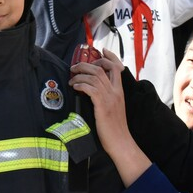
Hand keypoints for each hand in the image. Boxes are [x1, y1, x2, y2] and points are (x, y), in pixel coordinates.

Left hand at [69, 49, 149, 185]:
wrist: (121, 142)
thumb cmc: (115, 128)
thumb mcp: (114, 108)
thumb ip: (107, 97)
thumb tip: (94, 90)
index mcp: (120, 91)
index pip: (117, 67)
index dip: (110, 57)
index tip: (102, 50)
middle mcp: (116, 92)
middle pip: (101, 68)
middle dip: (86, 64)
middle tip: (75, 66)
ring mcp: (110, 98)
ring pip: (94, 76)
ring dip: (80, 74)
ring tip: (72, 78)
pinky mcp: (102, 106)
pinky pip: (90, 88)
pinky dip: (81, 84)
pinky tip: (75, 87)